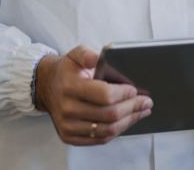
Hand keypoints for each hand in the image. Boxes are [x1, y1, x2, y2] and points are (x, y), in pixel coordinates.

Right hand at [34, 45, 152, 145]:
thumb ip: (87, 53)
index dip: (123, 94)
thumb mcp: (75, 55)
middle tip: (146, 102)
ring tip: (141, 112)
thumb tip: (97, 57)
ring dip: (129, 121)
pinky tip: (126, 121)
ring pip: (107, 129)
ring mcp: (68, 126)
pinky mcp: (69, 137)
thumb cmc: (68, 71)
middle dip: (133, 108)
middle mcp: (68, 109)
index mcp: (71, 87)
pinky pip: (99, 139)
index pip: (104, 95)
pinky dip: (116, 131)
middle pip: (110, 114)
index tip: (134, 89)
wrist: (47, 87)